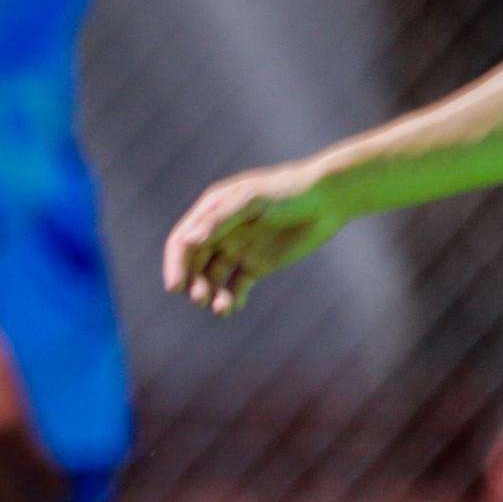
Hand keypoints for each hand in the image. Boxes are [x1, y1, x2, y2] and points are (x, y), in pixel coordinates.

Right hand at [160, 160, 343, 314]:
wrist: (327, 199)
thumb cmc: (288, 192)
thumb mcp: (252, 200)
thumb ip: (220, 219)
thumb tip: (188, 241)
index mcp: (211, 212)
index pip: (182, 241)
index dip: (174, 264)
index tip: (176, 287)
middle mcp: (219, 232)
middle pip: (194, 263)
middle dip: (193, 283)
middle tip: (200, 299)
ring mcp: (238, 250)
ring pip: (212, 278)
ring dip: (210, 295)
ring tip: (220, 309)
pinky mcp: (257, 265)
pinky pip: (236, 287)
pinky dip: (231, 299)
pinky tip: (233, 307)